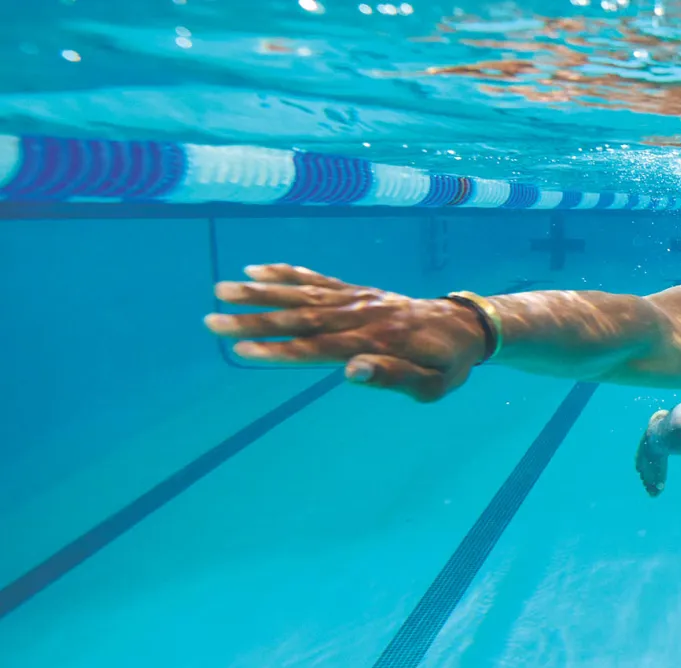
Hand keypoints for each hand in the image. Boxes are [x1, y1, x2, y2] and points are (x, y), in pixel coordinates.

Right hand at [204, 264, 488, 401]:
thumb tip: (352, 371)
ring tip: (221, 288)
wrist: (467, 326)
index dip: (280, 350)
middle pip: (301, 318)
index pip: (319, 347)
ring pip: (304, 293)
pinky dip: (289, 273)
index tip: (243, 350)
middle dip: (255, 320)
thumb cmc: (449, 364)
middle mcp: (362, 315)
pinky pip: (320, 279)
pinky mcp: (358, 292)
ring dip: (262, 291)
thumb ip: (395, 377)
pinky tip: (257, 268)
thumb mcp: (434, 384)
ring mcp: (358, 299)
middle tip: (211, 322)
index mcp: (377, 342)